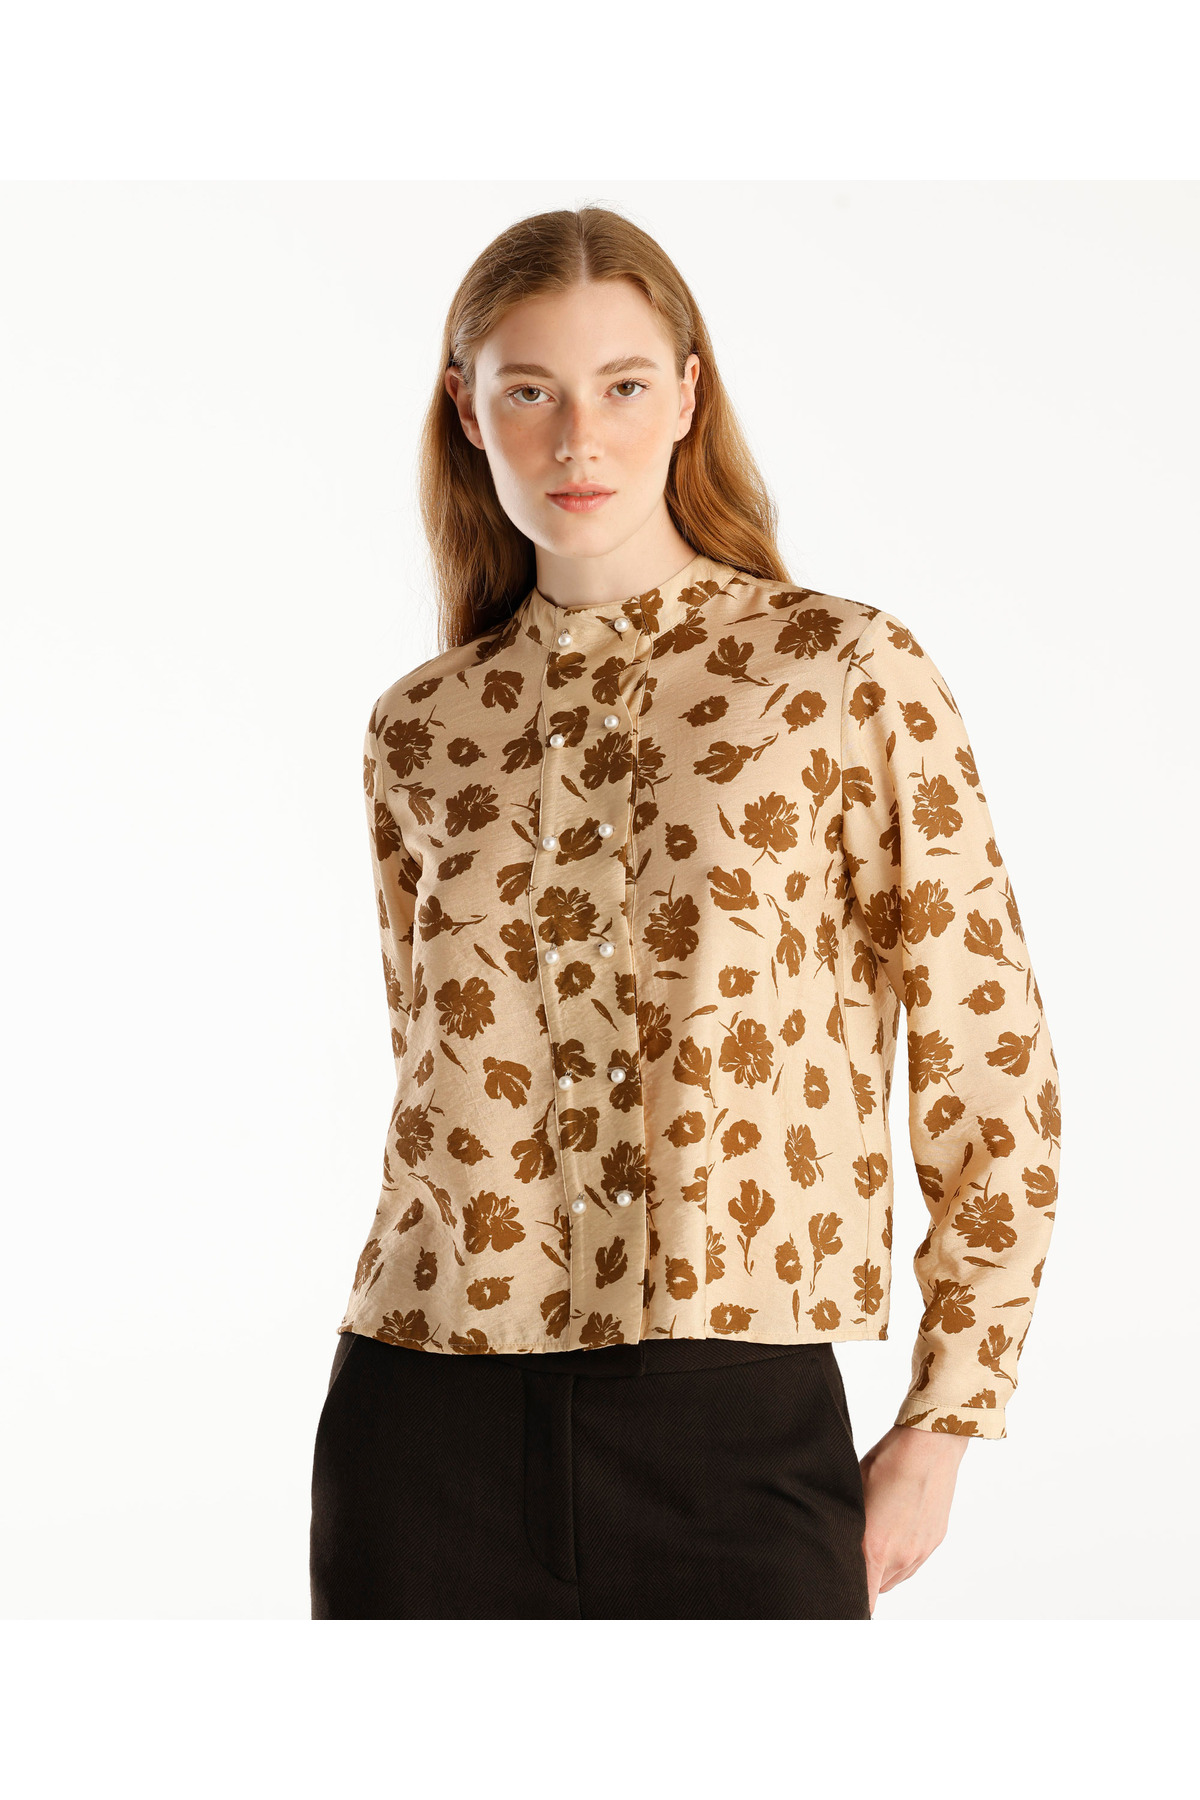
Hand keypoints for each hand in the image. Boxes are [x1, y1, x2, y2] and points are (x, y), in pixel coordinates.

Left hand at [858, 1424, 969, 1614]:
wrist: (929, 1446)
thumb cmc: (887, 1462)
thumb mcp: (854, 1494)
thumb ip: (848, 1529)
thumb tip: (837, 1546)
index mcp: (876, 1548)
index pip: (865, 1600)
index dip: (851, 1605)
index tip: (840, 1604)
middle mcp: (901, 1557)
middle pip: (877, 1590)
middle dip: (863, 1581)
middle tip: (851, 1559)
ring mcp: (921, 1551)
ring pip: (896, 1578)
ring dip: (882, 1571)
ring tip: (872, 1542)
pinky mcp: (934, 1541)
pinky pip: (913, 1563)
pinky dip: (901, 1557)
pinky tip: (893, 1532)